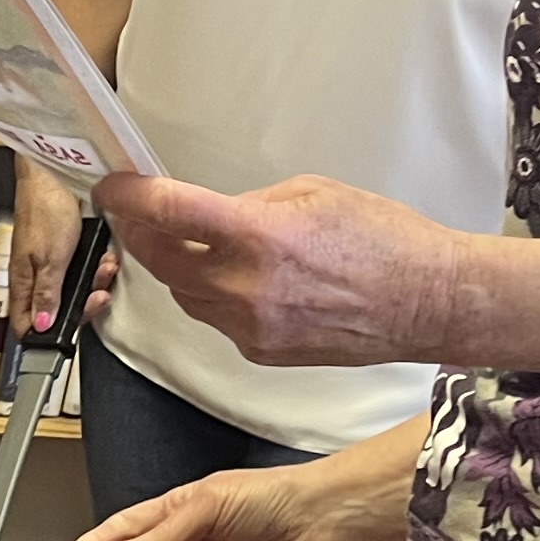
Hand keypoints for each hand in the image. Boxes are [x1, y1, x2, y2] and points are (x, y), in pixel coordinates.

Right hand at [11, 165, 114, 329]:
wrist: (54, 172)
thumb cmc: (44, 207)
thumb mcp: (49, 259)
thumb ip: (46, 295)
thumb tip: (40, 326)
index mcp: (23, 282)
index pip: (27, 324)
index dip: (48, 334)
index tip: (71, 330)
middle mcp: (36, 275)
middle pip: (59, 309)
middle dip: (84, 304)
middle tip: (97, 295)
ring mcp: (52, 262)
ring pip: (76, 289)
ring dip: (96, 282)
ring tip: (105, 268)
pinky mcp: (68, 248)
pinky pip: (85, 268)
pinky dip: (98, 265)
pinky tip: (105, 257)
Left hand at [97, 170, 466, 371]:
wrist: (427, 302)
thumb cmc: (383, 240)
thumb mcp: (312, 193)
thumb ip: (251, 205)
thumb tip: (213, 217)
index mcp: (259, 236)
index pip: (168, 214)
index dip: (128, 198)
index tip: (112, 188)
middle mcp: (247, 287)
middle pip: (162, 261)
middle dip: (141, 234)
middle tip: (136, 213)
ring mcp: (252, 327)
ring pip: (185, 295)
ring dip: (178, 268)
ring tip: (190, 243)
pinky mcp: (261, 353)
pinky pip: (217, 319)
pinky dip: (214, 296)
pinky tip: (237, 279)